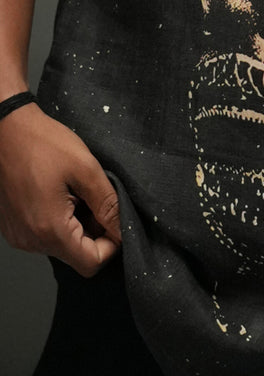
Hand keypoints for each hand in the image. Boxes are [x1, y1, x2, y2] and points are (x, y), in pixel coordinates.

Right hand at [0, 102, 120, 276]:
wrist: (6, 128)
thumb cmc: (42, 143)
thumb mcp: (85, 168)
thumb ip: (107, 203)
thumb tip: (124, 229)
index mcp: (50, 230)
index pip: (91, 263)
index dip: (112, 244)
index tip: (116, 219)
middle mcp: (30, 240)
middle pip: (76, 256)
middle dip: (95, 232)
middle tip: (97, 199)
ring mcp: (19, 235)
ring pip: (61, 245)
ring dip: (77, 225)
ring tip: (77, 192)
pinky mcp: (14, 226)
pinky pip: (44, 235)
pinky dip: (60, 221)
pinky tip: (62, 193)